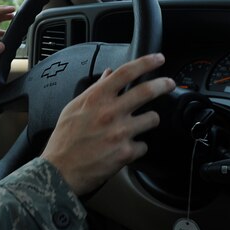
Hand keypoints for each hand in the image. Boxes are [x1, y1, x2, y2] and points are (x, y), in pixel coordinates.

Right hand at [41, 53, 174, 195]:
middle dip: (164, 84)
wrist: (60, 170)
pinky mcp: (126, 153)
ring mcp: (120, 132)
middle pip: (147, 90)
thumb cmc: (64, 139)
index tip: (158, 59)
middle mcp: (110, 112)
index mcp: (96, 98)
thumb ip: (95, 90)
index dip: (146, 62)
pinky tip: (126, 148)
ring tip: (141, 124)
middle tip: (169, 84)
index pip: (126, 72)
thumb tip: (109, 75)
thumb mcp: (74, 107)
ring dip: (150, 119)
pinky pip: (144, 145)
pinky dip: (138, 146)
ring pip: (152, 118)